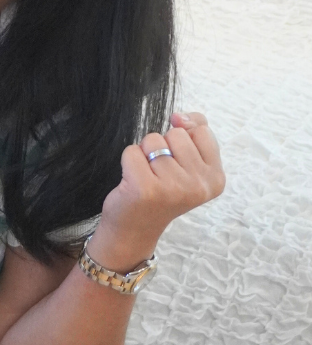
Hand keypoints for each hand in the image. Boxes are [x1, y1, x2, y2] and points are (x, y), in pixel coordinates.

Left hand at [92, 112, 225, 270]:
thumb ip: (194, 132)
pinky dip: (128, 161)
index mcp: (216, 178)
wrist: (135, 228)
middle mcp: (199, 185)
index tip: (177, 164)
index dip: (181, 141)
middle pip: (175, 133)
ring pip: (152, 140)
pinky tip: (133, 181)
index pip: (201, 131)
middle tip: (159, 174)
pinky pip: (132, 151)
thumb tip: (181, 116)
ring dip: (144, 154)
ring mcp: (173, 188)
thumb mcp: (188, 163)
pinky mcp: (146, 188)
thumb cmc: (162, 191)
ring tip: (147, 177)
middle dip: (162, 147)